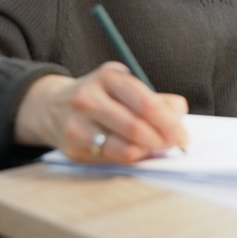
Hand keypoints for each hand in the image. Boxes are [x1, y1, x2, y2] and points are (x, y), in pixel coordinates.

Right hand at [14, 62, 188, 163]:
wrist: (52, 106)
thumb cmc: (101, 97)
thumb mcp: (125, 86)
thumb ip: (155, 98)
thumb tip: (179, 113)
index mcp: (108, 77)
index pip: (147, 103)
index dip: (170, 123)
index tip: (184, 135)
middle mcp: (89, 98)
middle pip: (136, 128)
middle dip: (163, 140)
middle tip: (175, 145)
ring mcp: (78, 124)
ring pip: (125, 148)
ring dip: (148, 152)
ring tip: (156, 148)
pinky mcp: (72, 148)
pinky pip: (112, 159)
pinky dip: (132, 158)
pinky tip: (137, 152)